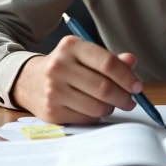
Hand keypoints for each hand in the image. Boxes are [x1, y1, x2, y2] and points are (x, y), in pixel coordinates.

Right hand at [10, 36, 141, 123]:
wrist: (28, 80)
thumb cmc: (65, 67)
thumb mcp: (84, 55)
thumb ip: (109, 59)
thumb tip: (132, 61)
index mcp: (71, 47)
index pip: (108, 63)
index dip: (127, 77)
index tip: (137, 86)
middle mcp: (60, 66)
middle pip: (104, 88)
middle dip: (124, 97)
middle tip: (130, 100)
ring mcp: (54, 90)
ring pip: (97, 106)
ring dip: (110, 107)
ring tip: (111, 103)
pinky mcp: (52, 111)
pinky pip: (86, 118)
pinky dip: (96, 115)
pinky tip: (93, 108)